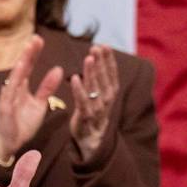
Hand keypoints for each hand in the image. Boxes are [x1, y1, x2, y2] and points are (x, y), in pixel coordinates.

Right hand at [0, 35, 63, 162]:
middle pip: (21, 67)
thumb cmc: (23, 122)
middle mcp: (13, 89)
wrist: (11, 143)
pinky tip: (19, 70)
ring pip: (15, 76)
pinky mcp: (5, 108)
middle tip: (36, 38)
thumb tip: (58, 69)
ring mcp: (8, 97)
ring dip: (22, 62)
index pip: (28, 66)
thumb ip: (47, 87)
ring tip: (29, 49)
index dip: (33, 53)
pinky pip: (9, 92)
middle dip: (28, 53)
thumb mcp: (40, 103)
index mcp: (21, 87)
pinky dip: (14, 81)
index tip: (39, 38)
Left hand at [69, 45, 119, 162]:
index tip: (104, 45)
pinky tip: (75, 78)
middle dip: (101, 62)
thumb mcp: (99, 95)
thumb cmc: (93, 113)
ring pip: (95, 89)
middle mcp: (107, 100)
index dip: (109, 60)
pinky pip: (82, 102)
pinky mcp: (85, 117)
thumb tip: (96, 56)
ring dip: (93, 73)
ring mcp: (97, 109)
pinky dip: (79, 90)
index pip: (112, 74)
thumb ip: (98, 78)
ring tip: (89, 58)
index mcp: (111, 93)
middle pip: (104, 78)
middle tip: (97, 48)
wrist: (91, 140)